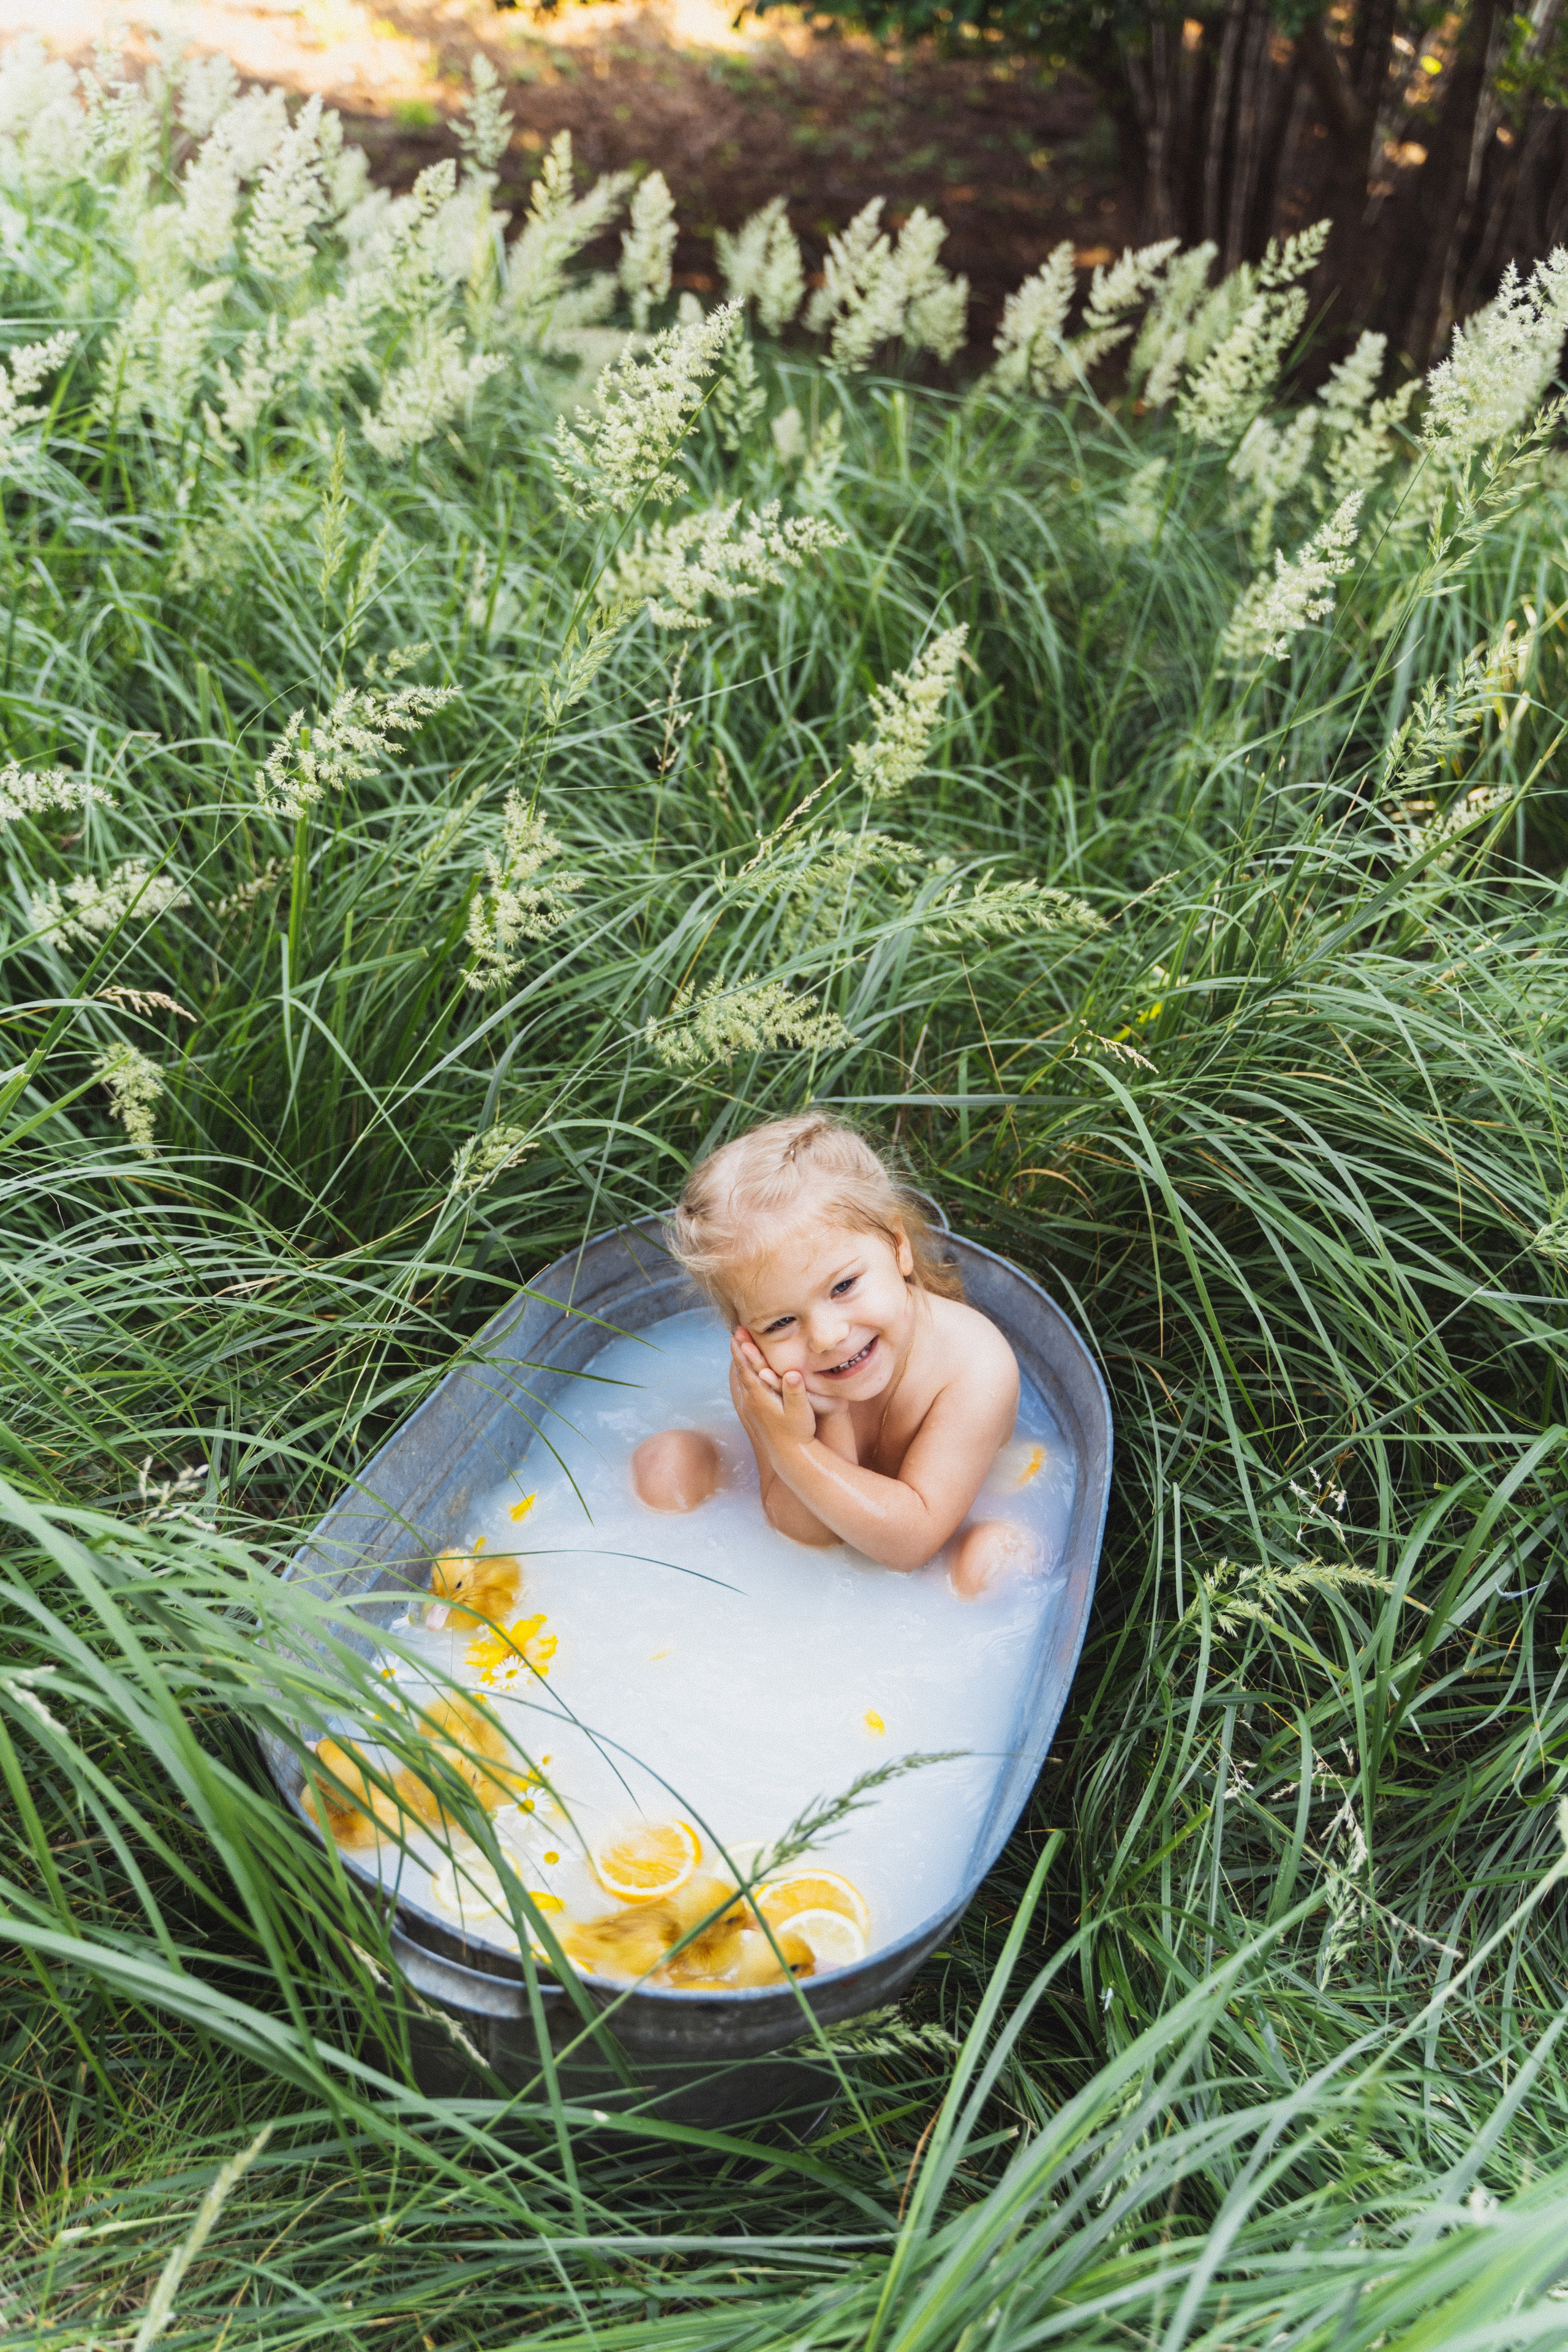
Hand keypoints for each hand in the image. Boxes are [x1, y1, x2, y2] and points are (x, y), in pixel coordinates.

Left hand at [730, 1329, 816, 1455]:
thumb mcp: (800, 1411)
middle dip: (738, 1350)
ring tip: (739, 1348)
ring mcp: (751, 1407)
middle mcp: (751, 1400)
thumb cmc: (799, 1432)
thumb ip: (796, 1391)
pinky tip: (746, 1373)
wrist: (790, 1455)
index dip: (742, 1349)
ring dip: (741, 1362)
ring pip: (742, 1379)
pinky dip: (745, 1375)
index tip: (737, 1333)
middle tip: (735, 1332)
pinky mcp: (754, 1413)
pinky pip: (746, 1388)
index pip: (747, 1367)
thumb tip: (793, 1373)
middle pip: (742, 1370)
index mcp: (760, 1395)